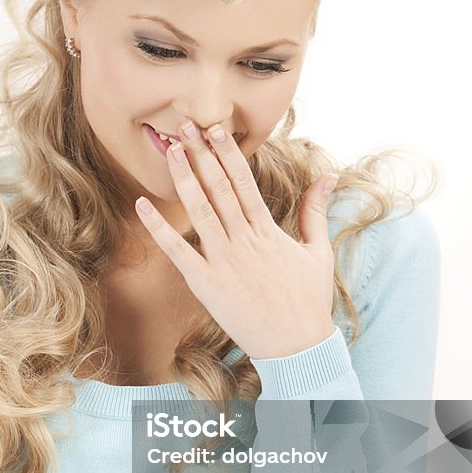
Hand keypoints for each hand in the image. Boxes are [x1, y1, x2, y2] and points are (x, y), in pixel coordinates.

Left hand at [135, 121, 337, 358]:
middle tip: (185, 125)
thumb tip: (328, 177)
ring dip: (184, 178)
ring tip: (171, 149)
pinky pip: (178, 251)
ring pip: (199, 211)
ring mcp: (224, 262)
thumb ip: (316, 211)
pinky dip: (159, 228)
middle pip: (219, 188)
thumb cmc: (308, 301)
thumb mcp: (318, 252)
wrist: (296, 347)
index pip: (244, 182)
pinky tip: (143, 206)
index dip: (228, 153)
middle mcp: (244, 241)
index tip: (215, 129)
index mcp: (268, 231)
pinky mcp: (206, 284)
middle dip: (201, 154)